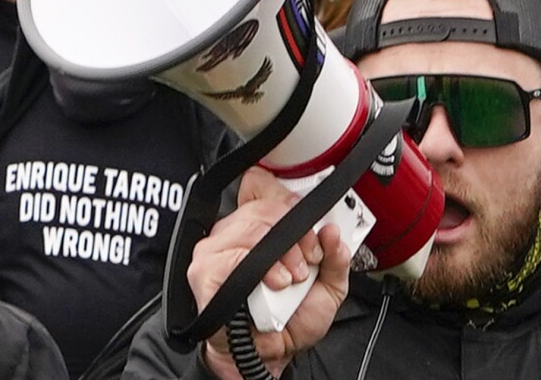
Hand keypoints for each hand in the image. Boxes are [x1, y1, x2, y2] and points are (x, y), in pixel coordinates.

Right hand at [188, 167, 350, 378]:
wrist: (272, 355)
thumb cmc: (291, 319)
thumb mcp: (328, 286)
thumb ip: (336, 257)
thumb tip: (333, 231)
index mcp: (260, 226)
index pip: (260, 185)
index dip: (287, 198)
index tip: (311, 223)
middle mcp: (235, 232)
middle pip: (262, 204)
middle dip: (295, 230)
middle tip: (309, 258)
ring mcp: (216, 249)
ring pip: (250, 225)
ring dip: (281, 251)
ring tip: (291, 278)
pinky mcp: (205, 272)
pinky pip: (232, 256)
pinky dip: (259, 267)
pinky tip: (274, 283)